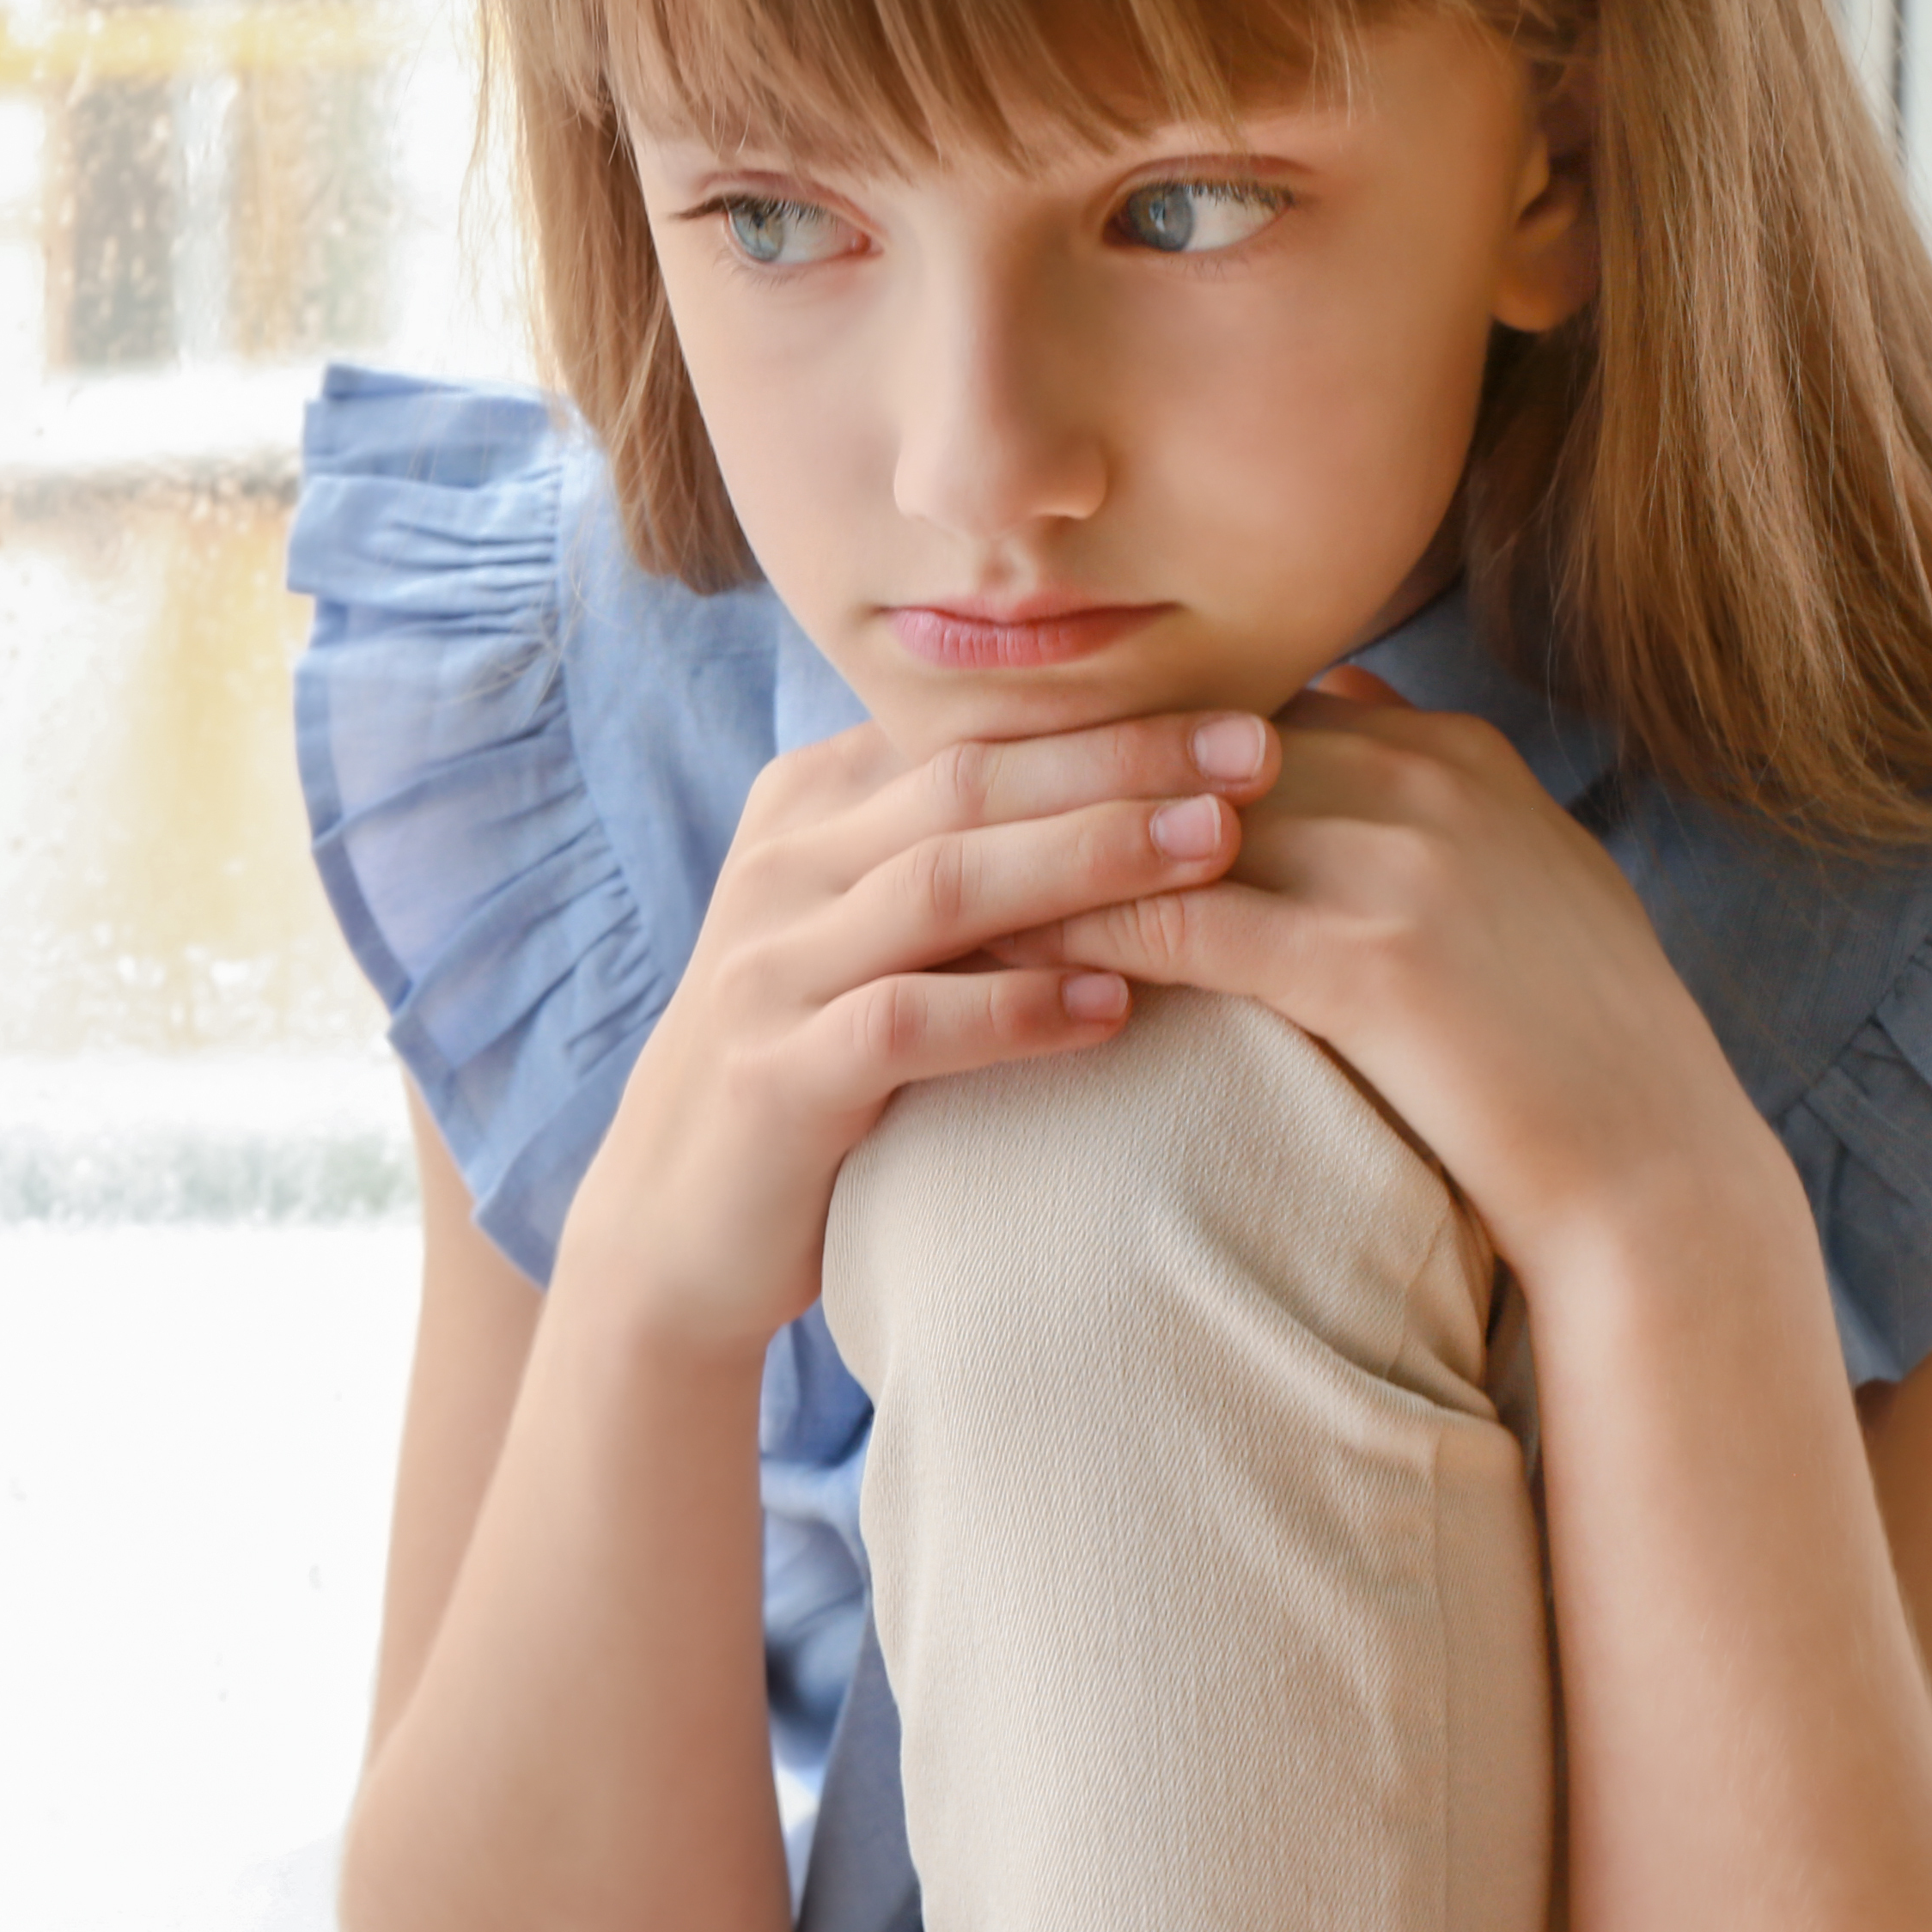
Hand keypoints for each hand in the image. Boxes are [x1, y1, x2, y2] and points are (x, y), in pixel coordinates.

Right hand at [559, 708, 1284, 1358]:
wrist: (676, 1219)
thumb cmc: (818, 1058)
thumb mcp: (869, 927)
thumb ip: (958, 852)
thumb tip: (1141, 790)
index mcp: (811, 806)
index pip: (973, 730)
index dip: (1110, 716)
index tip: (1245, 713)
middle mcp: (783, 865)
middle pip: (968, 782)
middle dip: (1121, 763)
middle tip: (1255, 756)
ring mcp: (769, 968)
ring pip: (941, 883)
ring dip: (1087, 861)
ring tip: (1212, 851)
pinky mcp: (775, 1075)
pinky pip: (902, 1022)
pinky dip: (1011, 1009)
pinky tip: (1112, 1005)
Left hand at [997, 668, 1798, 1297]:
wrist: (1661, 1180)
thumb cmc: (1573, 1053)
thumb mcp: (1521, 881)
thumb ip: (1433, 795)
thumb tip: (1347, 707)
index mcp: (1454, 753)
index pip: (1247, 718)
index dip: (1129, 751)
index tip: (1018, 778)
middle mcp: (1427, 779)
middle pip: (1193, 753)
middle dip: (1062, 780)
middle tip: (932, 812)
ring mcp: (1405, 860)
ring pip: (1170, 825)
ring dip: (1047, 851)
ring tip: (931, 882)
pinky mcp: (1375, 959)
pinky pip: (1185, 922)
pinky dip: (1082, 930)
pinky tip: (998, 959)